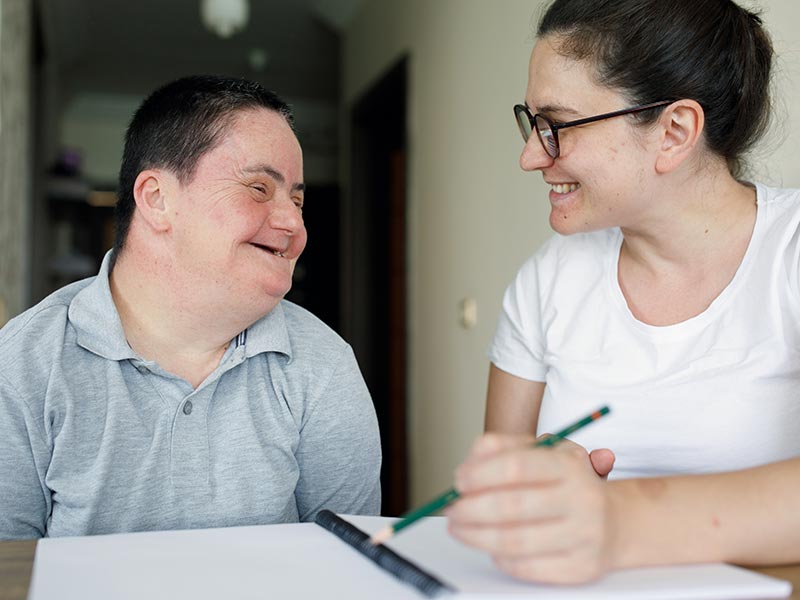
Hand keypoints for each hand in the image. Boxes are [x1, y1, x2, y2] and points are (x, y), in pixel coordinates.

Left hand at [446, 433, 615, 583]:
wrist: (615, 521)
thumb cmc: (565, 484)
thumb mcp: (542, 453)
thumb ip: (503, 448)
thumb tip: (470, 463)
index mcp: (569, 466)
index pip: (517, 466)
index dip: (481, 474)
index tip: (459, 480)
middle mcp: (582, 500)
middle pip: (512, 506)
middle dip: (471, 509)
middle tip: (451, 509)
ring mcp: (584, 536)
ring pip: (515, 541)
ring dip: (476, 536)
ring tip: (459, 528)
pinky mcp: (581, 568)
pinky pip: (527, 567)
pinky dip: (500, 557)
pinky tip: (490, 546)